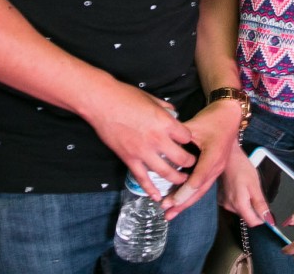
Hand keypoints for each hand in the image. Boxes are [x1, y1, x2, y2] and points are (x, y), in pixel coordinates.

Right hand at [83, 83, 194, 199]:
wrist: (101, 103)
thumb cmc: (126, 96)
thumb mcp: (152, 98)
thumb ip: (165, 108)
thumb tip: (173, 112)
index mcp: (165, 122)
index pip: (187, 136)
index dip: (190, 139)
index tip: (189, 142)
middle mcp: (157, 139)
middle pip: (181, 157)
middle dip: (189, 162)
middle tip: (192, 164)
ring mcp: (143, 151)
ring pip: (165, 172)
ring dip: (176, 178)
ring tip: (183, 180)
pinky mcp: (129, 159)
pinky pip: (142, 178)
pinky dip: (151, 189)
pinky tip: (158, 197)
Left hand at [160, 100, 242, 218]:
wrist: (230, 115)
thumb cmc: (213, 118)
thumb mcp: (194, 125)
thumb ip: (178, 137)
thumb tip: (159, 144)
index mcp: (213, 156)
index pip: (198, 179)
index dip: (184, 192)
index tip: (171, 201)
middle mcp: (217, 166)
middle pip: (200, 189)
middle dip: (183, 202)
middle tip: (167, 211)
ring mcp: (218, 168)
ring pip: (202, 190)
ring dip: (187, 201)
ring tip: (171, 212)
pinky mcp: (215, 168)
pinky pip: (203, 184)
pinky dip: (191, 193)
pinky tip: (180, 200)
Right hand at [218, 147, 271, 227]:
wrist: (228, 156)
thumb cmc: (242, 167)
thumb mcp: (255, 185)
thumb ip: (261, 204)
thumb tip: (268, 219)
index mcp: (239, 204)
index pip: (252, 222)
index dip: (262, 219)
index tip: (268, 213)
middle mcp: (229, 206)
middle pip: (247, 216)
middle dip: (255, 209)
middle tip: (257, 193)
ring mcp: (224, 202)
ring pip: (241, 210)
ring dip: (247, 203)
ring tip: (248, 188)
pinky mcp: (221, 198)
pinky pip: (234, 204)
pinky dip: (240, 199)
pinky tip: (241, 188)